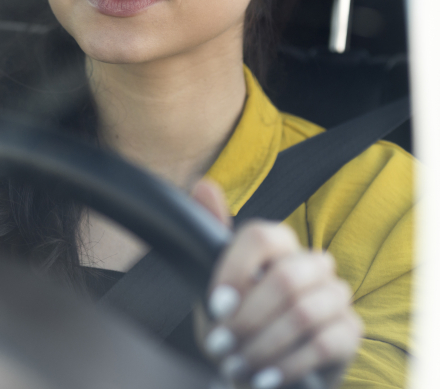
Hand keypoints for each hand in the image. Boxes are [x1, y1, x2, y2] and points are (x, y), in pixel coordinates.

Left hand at [199, 216, 361, 388]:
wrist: (256, 367)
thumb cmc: (234, 320)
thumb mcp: (212, 282)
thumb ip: (210, 233)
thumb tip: (203, 184)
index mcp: (278, 244)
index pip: (262, 237)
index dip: (236, 272)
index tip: (215, 306)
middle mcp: (311, 262)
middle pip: (285, 278)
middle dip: (247, 318)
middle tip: (220, 345)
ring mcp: (335, 295)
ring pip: (303, 313)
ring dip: (262, 345)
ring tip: (238, 365)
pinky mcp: (350, 330)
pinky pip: (323, 343)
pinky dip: (287, 363)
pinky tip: (264, 376)